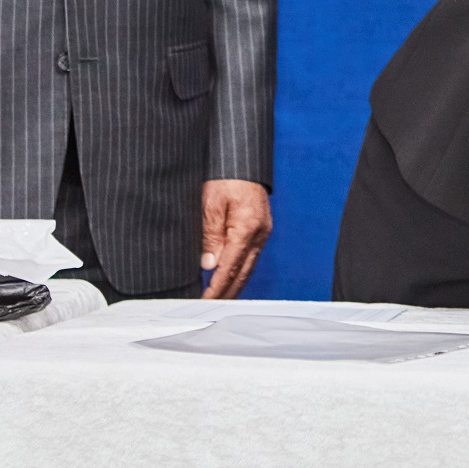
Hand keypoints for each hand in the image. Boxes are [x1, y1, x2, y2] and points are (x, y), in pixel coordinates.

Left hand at [200, 179, 271, 298]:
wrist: (244, 159)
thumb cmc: (227, 177)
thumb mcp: (211, 204)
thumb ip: (211, 236)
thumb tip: (209, 265)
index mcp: (246, 229)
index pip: (229, 268)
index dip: (216, 288)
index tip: (204, 302)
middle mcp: (259, 234)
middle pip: (243, 273)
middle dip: (227, 293)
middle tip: (210, 308)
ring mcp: (263, 232)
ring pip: (249, 267)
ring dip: (234, 285)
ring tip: (220, 299)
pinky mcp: (262, 228)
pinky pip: (251, 256)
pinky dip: (240, 270)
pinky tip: (231, 276)